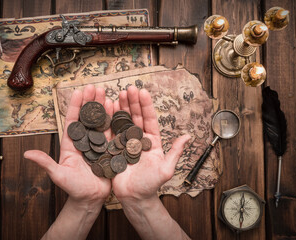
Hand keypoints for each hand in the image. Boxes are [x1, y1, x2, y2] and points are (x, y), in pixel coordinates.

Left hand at [24, 85, 111, 205]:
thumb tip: (26, 154)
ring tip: (105, 93)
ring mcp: (97, 144)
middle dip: (90, 101)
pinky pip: (111, 132)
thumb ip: (45, 163)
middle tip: (94, 87)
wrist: (90, 198)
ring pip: (100, 121)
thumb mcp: (58, 175)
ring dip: (102, 107)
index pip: (72, 120)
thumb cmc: (73, 188)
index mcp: (71, 143)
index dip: (75, 105)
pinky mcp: (109, 149)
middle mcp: (84, 140)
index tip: (78, 91)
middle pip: (87, 117)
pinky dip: (114, 120)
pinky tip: (116, 108)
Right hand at [111, 86, 190, 201]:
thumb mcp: (166, 169)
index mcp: (152, 141)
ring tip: (118, 94)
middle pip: (135, 116)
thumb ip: (175, 152)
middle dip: (132, 102)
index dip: (146, 106)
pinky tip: (108, 109)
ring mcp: (125, 143)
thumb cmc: (151, 185)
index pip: (149, 119)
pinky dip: (110, 120)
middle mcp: (139, 139)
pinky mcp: (114, 149)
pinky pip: (112, 132)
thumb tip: (188, 136)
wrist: (134, 198)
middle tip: (129, 89)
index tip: (142, 92)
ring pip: (123, 121)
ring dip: (121, 108)